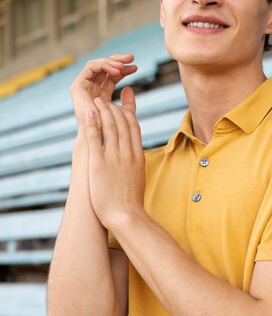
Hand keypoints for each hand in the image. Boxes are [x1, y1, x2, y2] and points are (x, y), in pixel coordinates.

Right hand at [70, 53, 136, 130]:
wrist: (99, 137)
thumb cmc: (112, 129)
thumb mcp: (124, 113)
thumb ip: (128, 102)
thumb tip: (129, 88)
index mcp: (101, 94)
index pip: (112, 76)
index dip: (123, 70)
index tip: (136, 68)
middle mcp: (91, 88)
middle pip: (104, 67)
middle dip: (118, 60)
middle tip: (131, 58)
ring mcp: (83, 87)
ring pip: (97, 64)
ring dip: (112, 62)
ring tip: (123, 66)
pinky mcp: (77, 86)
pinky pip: (91, 67)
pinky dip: (104, 66)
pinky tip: (116, 71)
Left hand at [85, 88, 144, 228]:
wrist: (126, 215)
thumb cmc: (130, 202)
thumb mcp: (137, 177)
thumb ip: (135, 164)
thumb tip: (134, 158)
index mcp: (137, 155)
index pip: (133, 127)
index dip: (126, 113)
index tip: (120, 106)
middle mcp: (127, 152)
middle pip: (122, 122)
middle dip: (113, 108)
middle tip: (105, 100)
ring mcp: (113, 157)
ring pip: (109, 126)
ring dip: (103, 110)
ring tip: (96, 101)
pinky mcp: (99, 163)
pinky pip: (95, 138)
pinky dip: (92, 124)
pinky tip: (89, 113)